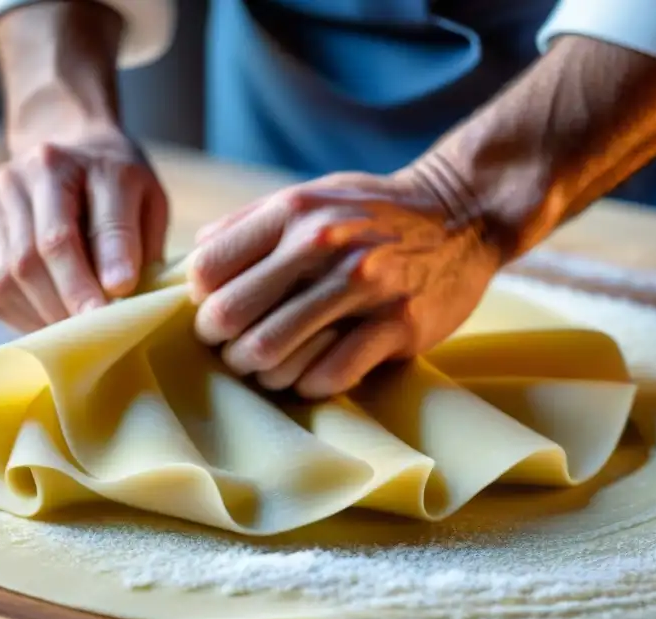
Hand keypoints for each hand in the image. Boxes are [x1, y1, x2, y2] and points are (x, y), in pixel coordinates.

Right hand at [0, 131, 168, 331]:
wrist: (72, 154)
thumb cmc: (115, 186)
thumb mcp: (144, 198)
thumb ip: (133, 239)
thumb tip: (118, 287)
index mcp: (58, 164)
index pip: (62, 235)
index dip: (83, 282)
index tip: (107, 313)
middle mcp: (13, 179)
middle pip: (28, 261)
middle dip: (64, 305)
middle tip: (95, 333)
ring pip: (4, 281)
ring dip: (43, 317)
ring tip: (77, 331)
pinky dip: (19, 317)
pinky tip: (49, 321)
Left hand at [187, 171, 500, 398]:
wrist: (463, 214)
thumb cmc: (371, 212)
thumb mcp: (310, 197)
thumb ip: (250, 224)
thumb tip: (192, 258)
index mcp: (293, 213)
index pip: (208, 270)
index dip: (202, 302)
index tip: (219, 315)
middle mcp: (323, 244)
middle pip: (231, 317)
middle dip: (224, 345)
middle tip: (236, 352)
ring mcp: (363, 286)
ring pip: (272, 351)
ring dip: (262, 371)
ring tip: (270, 369)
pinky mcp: (398, 325)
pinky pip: (329, 374)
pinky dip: (310, 384)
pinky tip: (313, 376)